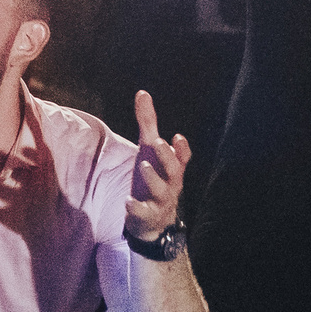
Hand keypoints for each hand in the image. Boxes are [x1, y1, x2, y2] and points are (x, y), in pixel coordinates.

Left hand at [124, 89, 192, 242]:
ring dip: (154, 178)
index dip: (182, 148)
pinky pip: (144, 212)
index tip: (177, 137)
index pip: (182, 158)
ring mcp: (160, 201)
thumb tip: (142, 92)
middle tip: (158, 142)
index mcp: (172, 168)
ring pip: (162, 191)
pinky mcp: (147, 215)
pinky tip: (128, 201)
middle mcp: (171, 183)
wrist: (154, 219)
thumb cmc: (154, 177)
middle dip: (167, 157)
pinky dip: (136, 207)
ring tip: (143, 165)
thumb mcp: (149, 149)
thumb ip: (147, 123)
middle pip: (174, 171)